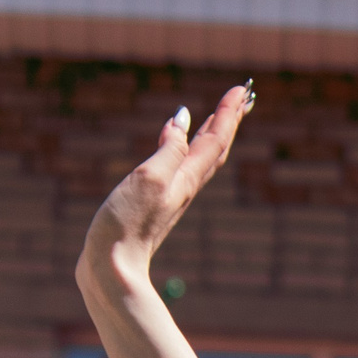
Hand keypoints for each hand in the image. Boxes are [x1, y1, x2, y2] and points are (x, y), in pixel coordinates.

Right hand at [79, 84, 253, 298]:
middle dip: (230, 120)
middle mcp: (185, 186)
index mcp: (187, 178)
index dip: (228, 112)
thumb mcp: (149, 178)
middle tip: (245, 96)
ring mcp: (171, 196)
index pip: (216, 139)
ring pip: (201, 158)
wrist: (112, 268)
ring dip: (213, 133)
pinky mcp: (154, 205)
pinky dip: (185, 148)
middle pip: (216, 147)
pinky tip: (175, 144)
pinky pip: (179, 168)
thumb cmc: (127, 223)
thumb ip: (169, 148)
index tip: (242, 88)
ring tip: (220, 115)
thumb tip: (183, 118)